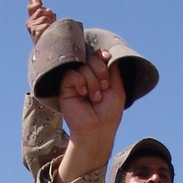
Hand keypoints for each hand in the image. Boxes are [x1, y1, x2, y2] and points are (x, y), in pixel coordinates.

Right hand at [26, 4, 56, 43]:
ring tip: (52, 31)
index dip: (38, 6)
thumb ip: (47, 16)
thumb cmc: (50, 37)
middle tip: (52, 23)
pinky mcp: (35, 31)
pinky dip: (51, 29)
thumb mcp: (49, 24)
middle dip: (49, 15)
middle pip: (41, 10)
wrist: (50, 50)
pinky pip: (46, 25)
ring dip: (51, 23)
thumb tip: (48, 9)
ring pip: (44, 18)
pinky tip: (50, 34)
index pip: (31, 7)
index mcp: (31, 21)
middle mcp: (29, 24)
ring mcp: (32, 28)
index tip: (44, 8)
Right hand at [56, 51, 125, 182]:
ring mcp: (74, 82)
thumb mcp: (118, 89)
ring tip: (95, 97)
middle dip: (101, 71)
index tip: (107, 57)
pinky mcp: (65, 88)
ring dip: (93, 81)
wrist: (98, 129)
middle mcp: (85, 76)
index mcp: (97, 75)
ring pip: (82, 66)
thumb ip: (114, 70)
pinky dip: (80, 82)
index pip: (97, 56)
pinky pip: (72, 74)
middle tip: (104, 88)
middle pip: (90, 58)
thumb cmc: (109, 113)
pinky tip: (83, 94)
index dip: (102, 55)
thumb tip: (108, 53)